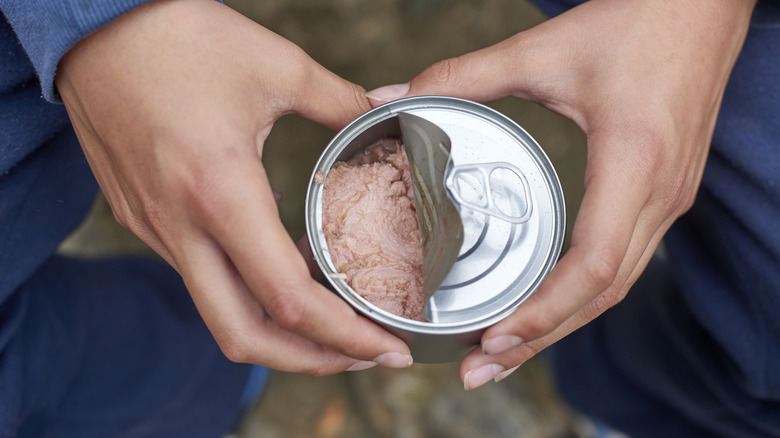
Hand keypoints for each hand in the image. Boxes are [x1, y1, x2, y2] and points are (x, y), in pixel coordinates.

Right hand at [56, 0, 411, 373]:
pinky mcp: (142, 219)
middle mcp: (181, 227)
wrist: (94, 26)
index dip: (346, 336)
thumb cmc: (180, 37)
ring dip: (279, 327)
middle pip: (244, 338)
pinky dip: (246, 289)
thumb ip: (340, 102)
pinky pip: (199, 276)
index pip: (289, 300)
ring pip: (219, 311)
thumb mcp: (276, 66)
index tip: (386, 348)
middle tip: (364, 354)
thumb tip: (386, 113)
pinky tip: (282, 263)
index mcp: (220, 193)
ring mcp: (155, 229)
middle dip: (310, 360)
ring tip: (334, 314)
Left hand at [366, 0, 755, 387]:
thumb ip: (465, 75)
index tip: (494, 338)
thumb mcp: (545, 49)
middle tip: (479, 370)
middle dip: (541, 338)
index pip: (594, 265)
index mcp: (634, 162)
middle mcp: (660, 194)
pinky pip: (625, 262)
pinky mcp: (665, 193)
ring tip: (504, 353)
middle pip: (602, 295)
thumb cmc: (638, 22)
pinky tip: (546, 306)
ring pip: (616, 288)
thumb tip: (391, 97)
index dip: (544, 311)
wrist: (707, 4)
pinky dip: (582, 296)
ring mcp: (670, 199)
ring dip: (561, 325)